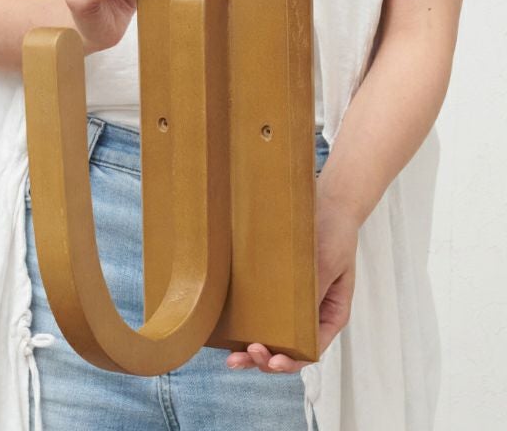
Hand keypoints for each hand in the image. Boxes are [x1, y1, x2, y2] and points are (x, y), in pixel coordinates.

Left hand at [226, 180, 358, 373]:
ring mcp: (294, 302)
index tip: (271, 361)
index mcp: (330, 314)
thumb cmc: (334, 232)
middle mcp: (311, 313)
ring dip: (254, 350)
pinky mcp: (278, 287)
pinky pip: (264, 312)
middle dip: (264, 360)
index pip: (311, 350)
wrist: (329, 202)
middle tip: (240, 359)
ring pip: (274, 335)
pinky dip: (250, 325)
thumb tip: (292, 322)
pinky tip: (230, 331)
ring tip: (231, 357)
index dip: (290, 362)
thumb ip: (312, 292)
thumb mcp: (327, 263)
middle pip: (289, 349)